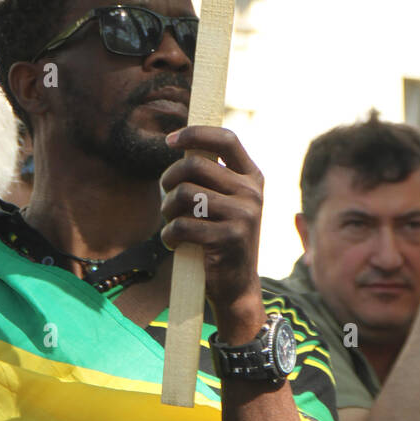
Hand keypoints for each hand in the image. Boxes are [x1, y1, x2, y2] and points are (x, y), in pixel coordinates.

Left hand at [159, 125, 263, 336]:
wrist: (236, 286)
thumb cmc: (221, 235)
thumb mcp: (227, 200)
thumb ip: (212, 174)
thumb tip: (182, 142)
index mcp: (253, 177)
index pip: (226, 138)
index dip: (195, 133)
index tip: (170, 141)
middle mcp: (252, 192)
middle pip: (194, 165)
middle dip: (169, 180)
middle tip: (166, 197)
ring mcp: (243, 215)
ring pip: (184, 194)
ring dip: (167, 210)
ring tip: (171, 222)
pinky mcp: (229, 238)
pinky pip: (182, 225)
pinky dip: (169, 235)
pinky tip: (174, 242)